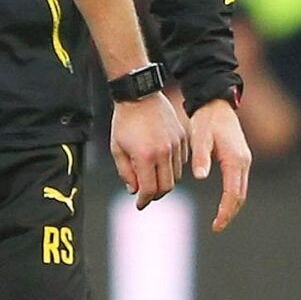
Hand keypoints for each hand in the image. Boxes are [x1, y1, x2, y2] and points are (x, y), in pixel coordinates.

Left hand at [111, 91, 190, 209]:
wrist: (139, 95)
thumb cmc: (125, 121)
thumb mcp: (117, 148)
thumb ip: (125, 172)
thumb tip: (134, 190)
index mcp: (145, 156)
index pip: (149, 189)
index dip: (143, 200)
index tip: (140, 204)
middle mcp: (164, 152)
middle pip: (166, 186)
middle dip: (155, 194)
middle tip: (147, 195)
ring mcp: (176, 144)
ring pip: (176, 175)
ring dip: (164, 182)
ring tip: (153, 179)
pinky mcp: (182, 137)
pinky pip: (182, 161)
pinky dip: (173, 168)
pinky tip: (162, 164)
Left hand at [187, 95, 252, 231]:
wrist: (217, 103)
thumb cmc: (206, 120)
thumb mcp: (200, 137)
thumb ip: (200, 157)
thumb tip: (201, 177)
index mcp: (235, 159)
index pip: (233, 193)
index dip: (225, 211)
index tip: (216, 225)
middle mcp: (244, 162)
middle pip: (240, 195)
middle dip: (230, 213)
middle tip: (217, 227)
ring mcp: (244, 160)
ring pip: (241, 190)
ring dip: (233, 206)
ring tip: (219, 220)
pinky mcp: (240, 159)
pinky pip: (239, 183)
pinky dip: (233, 196)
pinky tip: (223, 203)